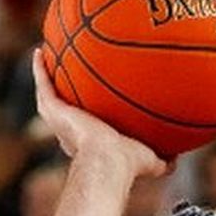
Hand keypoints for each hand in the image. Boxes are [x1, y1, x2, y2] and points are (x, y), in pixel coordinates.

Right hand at [30, 50, 164, 178]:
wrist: (108, 161)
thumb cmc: (128, 164)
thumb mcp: (150, 160)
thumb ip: (163, 159)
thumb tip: (177, 158)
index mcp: (89, 141)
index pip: (85, 123)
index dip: (86, 112)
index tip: (90, 98)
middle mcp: (70, 130)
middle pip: (64, 106)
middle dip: (65, 91)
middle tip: (66, 74)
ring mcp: (59, 120)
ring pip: (48, 93)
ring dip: (46, 75)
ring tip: (46, 56)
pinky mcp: (53, 110)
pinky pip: (42, 84)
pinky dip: (39, 68)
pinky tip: (39, 51)